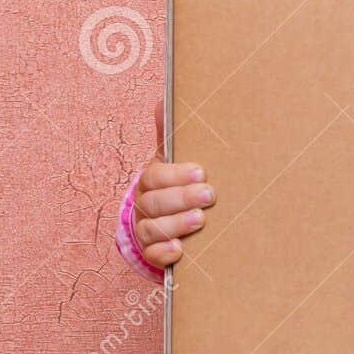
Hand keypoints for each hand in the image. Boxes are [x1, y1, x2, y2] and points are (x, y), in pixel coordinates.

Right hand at [132, 94, 215, 267]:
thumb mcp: (172, 159)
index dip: (176, 175)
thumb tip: (164, 98)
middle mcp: (144, 204)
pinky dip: (164, 252)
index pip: (155, 175)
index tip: (201, 172)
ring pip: (153, 228)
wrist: (163, 220)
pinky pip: (152, 255)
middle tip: (209, 195)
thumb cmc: (174, 184)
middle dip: (181, 198)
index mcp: (150, 179)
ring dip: (176, 224)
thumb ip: (170, 134)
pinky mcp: (151, 252)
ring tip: (200, 220)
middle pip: (155, 202)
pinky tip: (179, 250)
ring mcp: (145, 229)